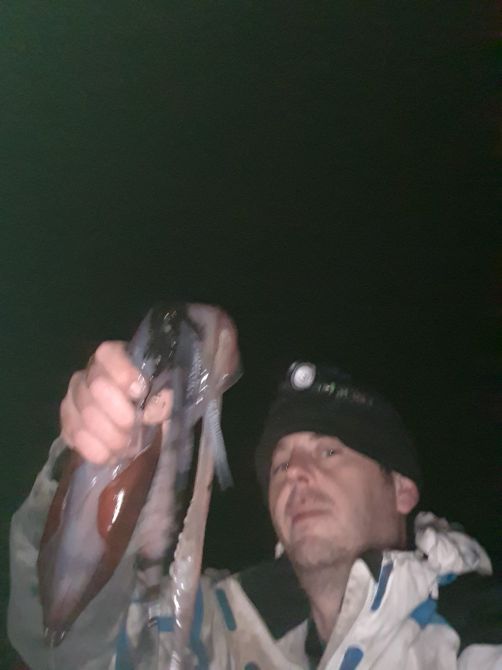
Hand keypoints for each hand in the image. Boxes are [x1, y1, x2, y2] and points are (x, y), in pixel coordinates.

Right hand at [60, 342, 172, 463]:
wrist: (139, 424)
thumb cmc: (152, 400)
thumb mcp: (165, 393)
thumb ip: (163, 397)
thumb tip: (151, 412)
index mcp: (113, 356)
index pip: (107, 355)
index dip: (122, 373)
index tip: (139, 392)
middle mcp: (88, 373)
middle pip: (96, 389)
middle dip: (120, 414)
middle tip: (136, 428)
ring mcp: (73, 398)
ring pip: (83, 417)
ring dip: (110, 438)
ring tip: (128, 447)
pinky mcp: (67, 423)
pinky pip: (73, 437)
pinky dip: (96, 451)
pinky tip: (112, 456)